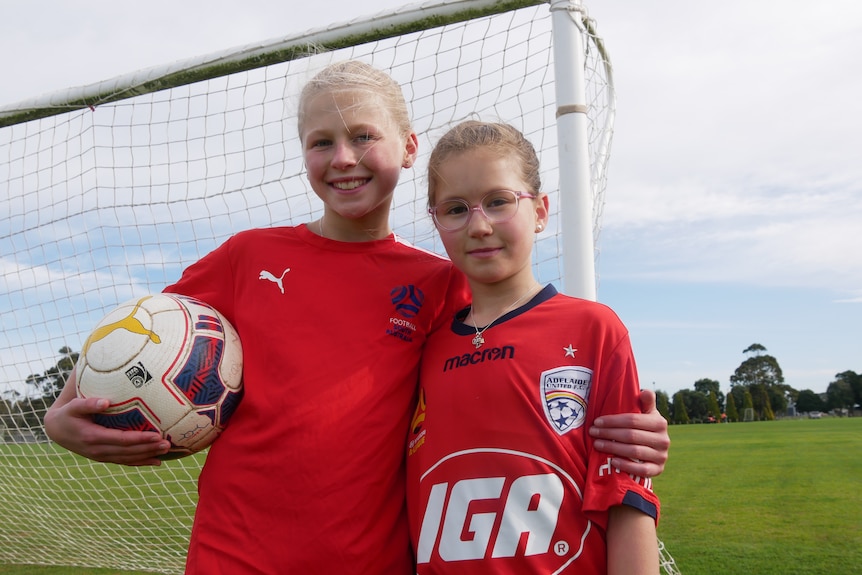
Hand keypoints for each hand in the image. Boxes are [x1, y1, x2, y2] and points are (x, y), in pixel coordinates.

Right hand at [44, 394, 169, 466]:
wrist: (57, 430)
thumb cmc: (69, 414)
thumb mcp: (74, 407)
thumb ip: (89, 404)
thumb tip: (106, 401)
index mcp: (93, 437)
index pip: (121, 440)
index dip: (140, 439)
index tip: (156, 435)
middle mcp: (98, 450)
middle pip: (128, 451)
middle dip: (149, 448)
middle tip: (168, 444)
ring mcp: (101, 456)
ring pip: (128, 459)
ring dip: (148, 456)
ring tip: (167, 452)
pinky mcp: (104, 457)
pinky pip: (125, 461)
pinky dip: (140, 462)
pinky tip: (156, 461)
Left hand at [589, 389, 669, 477]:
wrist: (655, 449)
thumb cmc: (645, 427)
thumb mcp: (647, 413)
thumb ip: (646, 402)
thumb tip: (645, 391)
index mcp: (660, 423)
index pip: (633, 420)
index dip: (613, 421)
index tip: (597, 421)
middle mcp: (663, 440)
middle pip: (631, 436)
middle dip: (608, 434)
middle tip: (592, 432)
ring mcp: (662, 456)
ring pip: (634, 452)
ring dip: (613, 448)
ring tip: (597, 444)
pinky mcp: (658, 470)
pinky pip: (642, 470)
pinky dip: (627, 465)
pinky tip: (613, 461)